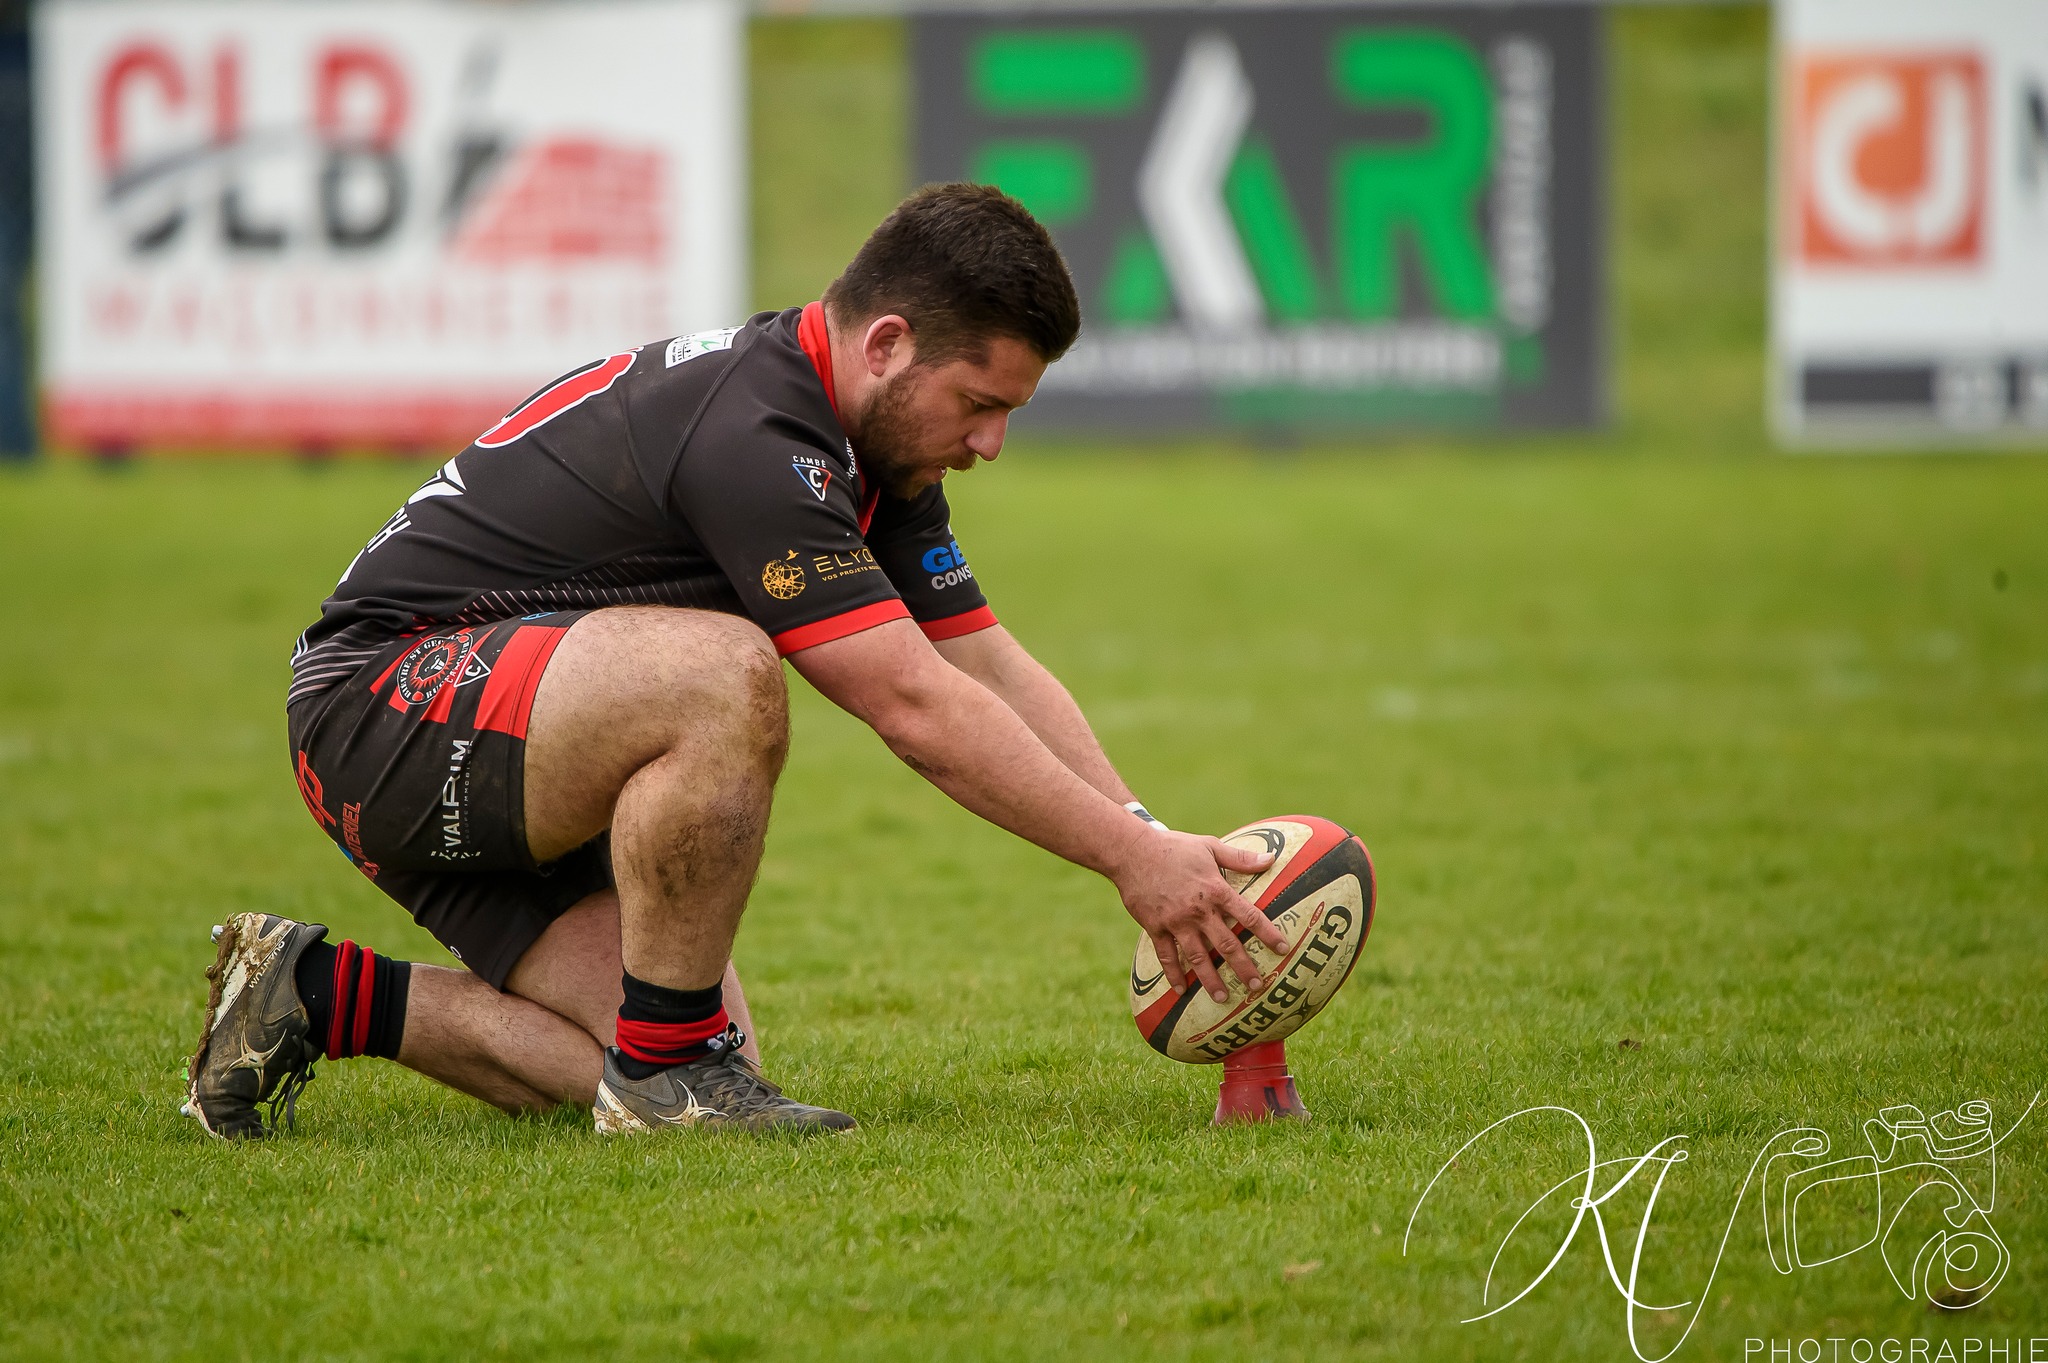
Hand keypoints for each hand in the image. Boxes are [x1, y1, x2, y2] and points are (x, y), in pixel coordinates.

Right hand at [1114, 830, 1286, 1002]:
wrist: (1132, 851)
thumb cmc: (1174, 847)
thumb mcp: (1210, 847)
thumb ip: (1240, 858)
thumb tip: (1271, 859)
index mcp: (1216, 891)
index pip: (1248, 916)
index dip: (1268, 933)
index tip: (1283, 949)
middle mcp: (1198, 911)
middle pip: (1226, 944)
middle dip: (1244, 967)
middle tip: (1257, 987)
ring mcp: (1176, 922)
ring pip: (1198, 957)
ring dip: (1211, 979)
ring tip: (1222, 998)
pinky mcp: (1155, 927)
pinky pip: (1166, 956)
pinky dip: (1174, 974)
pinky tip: (1181, 990)